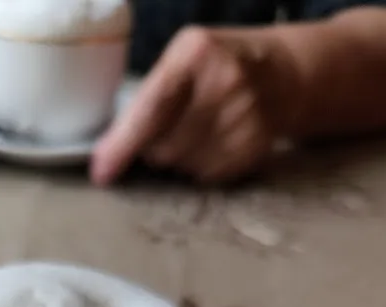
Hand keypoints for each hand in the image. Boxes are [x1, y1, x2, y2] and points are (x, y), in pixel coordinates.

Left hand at [92, 27, 293, 184]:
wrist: (283, 74)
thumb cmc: (217, 68)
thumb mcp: (184, 60)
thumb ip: (149, 98)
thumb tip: (108, 154)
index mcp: (196, 52)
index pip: (151, 109)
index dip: (122, 145)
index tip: (101, 172)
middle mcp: (225, 82)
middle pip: (163, 147)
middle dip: (154, 149)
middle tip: (169, 130)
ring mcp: (245, 116)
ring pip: (184, 166)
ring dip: (179, 160)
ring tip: (198, 132)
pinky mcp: (256, 145)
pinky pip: (208, 176)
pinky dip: (202, 167)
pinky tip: (215, 143)